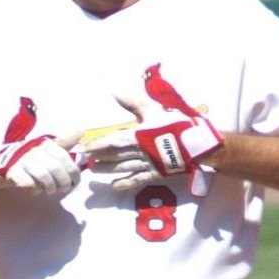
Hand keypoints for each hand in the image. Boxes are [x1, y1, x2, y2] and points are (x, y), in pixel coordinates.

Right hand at [0, 133, 81, 195]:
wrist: (2, 163)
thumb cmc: (30, 158)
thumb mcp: (48, 148)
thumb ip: (64, 143)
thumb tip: (81, 130)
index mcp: (46, 144)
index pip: (64, 158)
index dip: (73, 173)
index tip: (75, 183)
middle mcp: (35, 149)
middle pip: (55, 169)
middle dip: (62, 183)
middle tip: (62, 190)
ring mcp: (23, 160)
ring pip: (43, 177)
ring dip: (49, 188)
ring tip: (49, 191)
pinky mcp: (13, 172)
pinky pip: (28, 183)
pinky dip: (34, 190)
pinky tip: (35, 190)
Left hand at [77, 97, 222, 195]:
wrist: (196, 143)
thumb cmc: (174, 124)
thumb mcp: (153, 110)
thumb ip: (134, 102)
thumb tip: (115, 93)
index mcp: (136, 135)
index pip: (111, 141)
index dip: (95, 145)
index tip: (82, 147)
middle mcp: (138, 151)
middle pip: (114, 155)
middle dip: (98, 157)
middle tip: (83, 160)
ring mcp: (146, 164)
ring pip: (122, 167)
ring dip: (107, 169)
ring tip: (94, 170)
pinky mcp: (155, 173)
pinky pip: (137, 179)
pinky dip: (125, 183)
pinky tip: (114, 186)